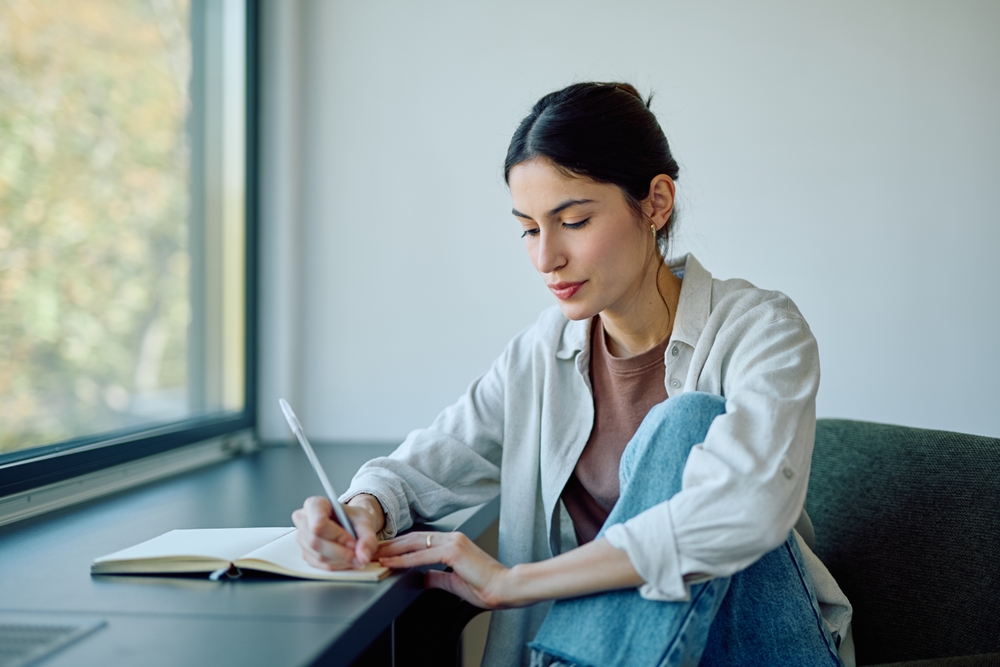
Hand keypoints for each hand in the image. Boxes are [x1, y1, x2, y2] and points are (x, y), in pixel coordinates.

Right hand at [292, 495, 382, 569]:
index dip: (337, 536)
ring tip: (355, 556)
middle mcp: (303, 520)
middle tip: (358, 554)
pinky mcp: (306, 553)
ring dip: (340, 561)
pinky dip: (337, 566)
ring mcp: (302, 538)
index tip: (353, 542)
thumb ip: (367, 538)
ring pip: (318, 556)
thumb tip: (363, 557)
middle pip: (316, 542)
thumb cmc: (353, 518)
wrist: (351, 524)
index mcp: (314, 504)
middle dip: (340, 552)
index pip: (318, 523)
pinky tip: (346, 560)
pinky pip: (319, 565)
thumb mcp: (365, 522)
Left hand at [375, 531, 517, 609]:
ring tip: (376, 555)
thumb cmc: (486, 586)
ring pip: (415, 543)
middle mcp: (453, 537)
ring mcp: (453, 542)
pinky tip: (392, 562)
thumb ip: (438, 577)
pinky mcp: (454, 552)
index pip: (420, 541)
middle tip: (372, 550)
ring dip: (393, 549)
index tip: (384, 552)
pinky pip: (423, 555)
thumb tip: (423, 577)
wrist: (505, 588)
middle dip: (391, 544)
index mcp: (454, 542)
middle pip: (414, 538)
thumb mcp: (454, 582)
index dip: (400, 546)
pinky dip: (405, 559)